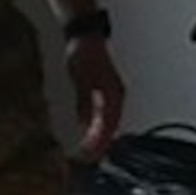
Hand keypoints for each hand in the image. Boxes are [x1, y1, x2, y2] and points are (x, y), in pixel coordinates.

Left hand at [66, 34, 124, 159]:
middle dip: (101, 143)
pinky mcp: (104, 93)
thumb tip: (85, 123)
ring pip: (109, 122)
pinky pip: (104, 115)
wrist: (84, 36)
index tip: (93, 153)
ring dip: (101, 137)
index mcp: (113, 93)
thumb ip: (84, 102)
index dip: (101, 141)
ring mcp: (111, 94)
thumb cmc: (83, 52)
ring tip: (91, 151)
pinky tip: (90, 134)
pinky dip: (98, 127)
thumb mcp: (80, 78)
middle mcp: (115, 95)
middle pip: (111, 126)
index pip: (109, 124)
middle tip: (90, 157)